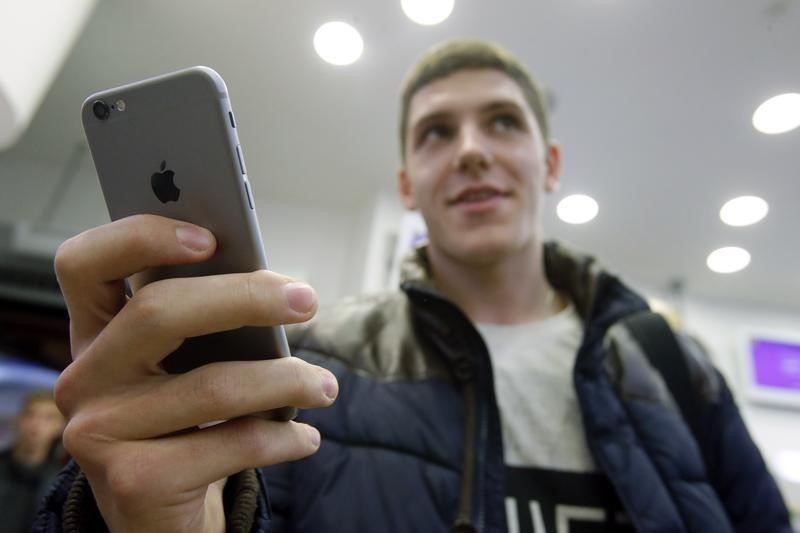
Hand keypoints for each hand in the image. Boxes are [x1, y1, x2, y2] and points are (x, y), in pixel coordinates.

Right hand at [54, 214, 337, 532]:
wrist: (160, 516)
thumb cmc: (181, 424)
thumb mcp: (179, 370)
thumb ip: (203, 325)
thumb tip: (275, 288)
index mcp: (94, 335)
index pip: (83, 263)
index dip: (139, 238)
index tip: (210, 237)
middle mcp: (83, 378)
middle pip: (158, 311)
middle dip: (246, 297)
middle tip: (307, 300)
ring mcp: (99, 432)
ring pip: (212, 386)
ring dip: (287, 381)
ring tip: (324, 387)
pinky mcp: (135, 482)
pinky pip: (233, 444)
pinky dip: (284, 439)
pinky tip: (304, 439)